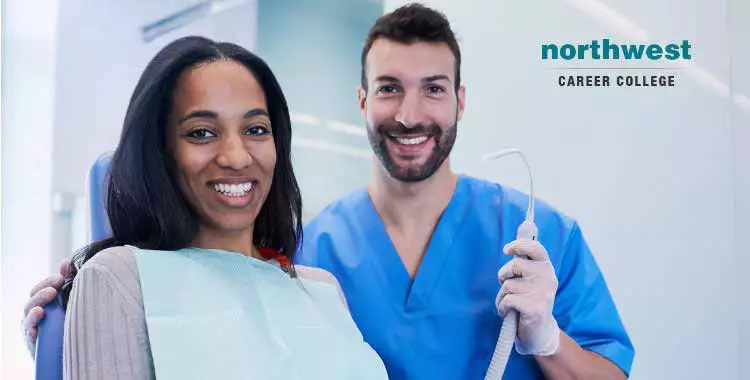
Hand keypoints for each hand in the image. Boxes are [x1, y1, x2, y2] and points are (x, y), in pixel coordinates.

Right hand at [22, 259, 71, 357]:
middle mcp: (34, 314)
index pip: (40, 288)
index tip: (60, 278)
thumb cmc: (66, 319)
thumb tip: (65, 262)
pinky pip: (30, 337)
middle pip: (32, 301)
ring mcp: (32, 328)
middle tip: (53, 291)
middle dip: (42, 295)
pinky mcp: (34, 343)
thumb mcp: (67, 299)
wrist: (67, 346)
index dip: (48, 282)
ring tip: (40, 311)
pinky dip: (32, 333)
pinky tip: (35, 331)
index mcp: (42, 302)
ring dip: (33, 314)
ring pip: (28, 319)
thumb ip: (66, 280)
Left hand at [495, 239, 560, 355]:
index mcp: (546, 268)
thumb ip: (524, 259)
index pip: (536, 248)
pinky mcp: (535, 309)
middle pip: (515, 265)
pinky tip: (508, 312)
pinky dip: (502, 307)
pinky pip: (507, 300)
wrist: (538, 332)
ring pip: (508, 284)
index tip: (506, 250)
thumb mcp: (529, 277)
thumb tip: (521, 231)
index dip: (519, 245)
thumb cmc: (528, 300)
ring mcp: (543, 294)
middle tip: (508, 286)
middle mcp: (548, 278)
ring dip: (502, 295)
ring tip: (510, 303)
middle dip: (504, 275)